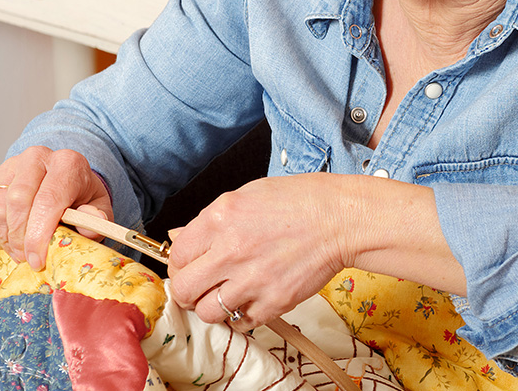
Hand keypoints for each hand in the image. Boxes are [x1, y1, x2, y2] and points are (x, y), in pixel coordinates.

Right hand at [0, 146, 112, 270]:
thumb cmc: (79, 196)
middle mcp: (36, 158)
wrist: (62, 180)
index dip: (40, 234)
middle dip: (21, 238)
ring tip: (21, 252)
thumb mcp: (97, 207)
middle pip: (18, 201)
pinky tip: (10, 241)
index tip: (38, 259)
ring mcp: (11, 166)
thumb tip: (90, 226)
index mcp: (67, 162)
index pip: (49, 199)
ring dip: (7, 238)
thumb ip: (96, 218)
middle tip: (28, 259)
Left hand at [166, 173, 350, 328]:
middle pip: (184, 289)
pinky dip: (242, 315)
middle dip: (188, 290)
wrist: (340, 220)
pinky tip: (252, 299)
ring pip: (208, 312)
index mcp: (220, 219)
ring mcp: (252, 280)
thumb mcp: (247, 196)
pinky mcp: (273, 302)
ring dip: (213, 306)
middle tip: (200, 286)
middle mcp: (230, 251)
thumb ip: (212, 220)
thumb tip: (182, 237)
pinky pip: (241, 323)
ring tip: (228, 294)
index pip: (177, 255)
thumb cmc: (300, 201)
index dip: (181, 263)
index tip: (190, 266)